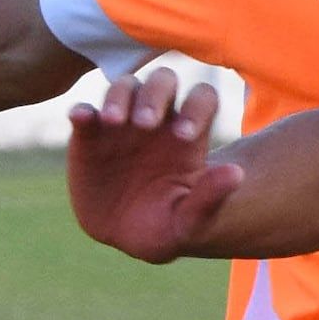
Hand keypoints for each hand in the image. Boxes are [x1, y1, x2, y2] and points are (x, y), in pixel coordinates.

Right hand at [65, 63, 240, 262]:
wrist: (127, 237)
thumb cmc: (167, 228)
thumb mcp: (190, 222)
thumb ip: (211, 198)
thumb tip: (236, 173)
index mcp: (187, 135)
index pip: (202, 99)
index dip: (197, 108)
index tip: (185, 136)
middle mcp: (157, 120)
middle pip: (163, 82)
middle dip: (156, 95)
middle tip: (145, 125)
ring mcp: (121, 123)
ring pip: (124, 87)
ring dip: (119, 96)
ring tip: (114, 121)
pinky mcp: (89, 135)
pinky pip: (84, 112)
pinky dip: (82, 110)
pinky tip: (81, 118)